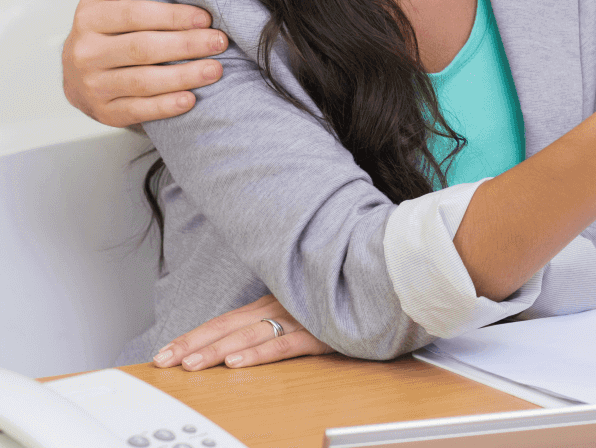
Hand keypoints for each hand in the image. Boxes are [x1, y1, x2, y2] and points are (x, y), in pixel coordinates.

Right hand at [62, 0, 228, 125]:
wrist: (78, 76)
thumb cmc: (101, 29)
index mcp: (89, 19)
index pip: (133, 15)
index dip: (172, 16)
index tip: (206, 17)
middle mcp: (86, 53)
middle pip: (142, 48)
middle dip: (186, 45)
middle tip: (220, 42)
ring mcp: (93, 85)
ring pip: (143, 82)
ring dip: (183, 76)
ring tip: (216, 69)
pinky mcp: (104, 112)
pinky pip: (137, 110)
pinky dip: (165, 107)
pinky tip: (190, 99)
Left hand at [151, 294, 329, 370]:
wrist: (373, 288)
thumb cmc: (332, 302)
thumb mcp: (294, 309)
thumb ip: (266, 321)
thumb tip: (233, 341)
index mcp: (267, 305)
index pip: (221, 322)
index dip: (191, 337)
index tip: (164, 353)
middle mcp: (276, 309)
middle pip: (226, 328)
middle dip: (193, 345)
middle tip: (165, 361)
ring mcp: (296, 319)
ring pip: (249, 336)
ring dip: (218, 350)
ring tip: (192, 365)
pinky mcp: (317, 333)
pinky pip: (283, 345)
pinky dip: (259, 354)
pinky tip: (238, 363)